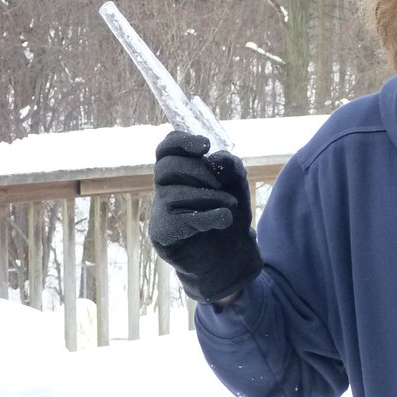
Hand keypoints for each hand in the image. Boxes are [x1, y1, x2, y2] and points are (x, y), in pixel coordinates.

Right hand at [148, 131, 262, 302]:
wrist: (230, 255)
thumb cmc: (228, 215)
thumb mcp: (236, 187)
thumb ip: (231, 168)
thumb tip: (218, 157)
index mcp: (179, 171)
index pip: (167, 148)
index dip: (181, 141)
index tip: (205, 146)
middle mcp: (164, 188)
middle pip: (165, 166)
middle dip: (197, 170)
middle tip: (220, 183)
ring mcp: (159, 211)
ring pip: (172, 193)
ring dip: (209, 196)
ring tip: (231, 205)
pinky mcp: (162, 233)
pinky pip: (178, 220)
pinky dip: (206, 217)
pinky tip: (224, 219)